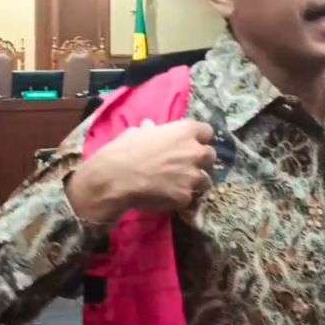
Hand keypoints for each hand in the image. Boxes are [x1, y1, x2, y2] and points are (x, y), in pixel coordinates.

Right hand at [67, 119, 216, 222]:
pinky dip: (181, 197)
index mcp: (185, 131)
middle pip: (210, 155)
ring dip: (195, 181)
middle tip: (186, 165)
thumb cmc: (123, 150)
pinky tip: (168, 197)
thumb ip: (151, 130)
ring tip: (180, 184)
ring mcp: (193, 175)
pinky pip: (189, 197)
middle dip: (200, 160)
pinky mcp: (186, 196)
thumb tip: (150, 126)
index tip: (190, 143)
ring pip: (205, 179)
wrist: (114, 179)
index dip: (199, 138)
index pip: (207, 131)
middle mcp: (195, 151)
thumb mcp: (137, 133)